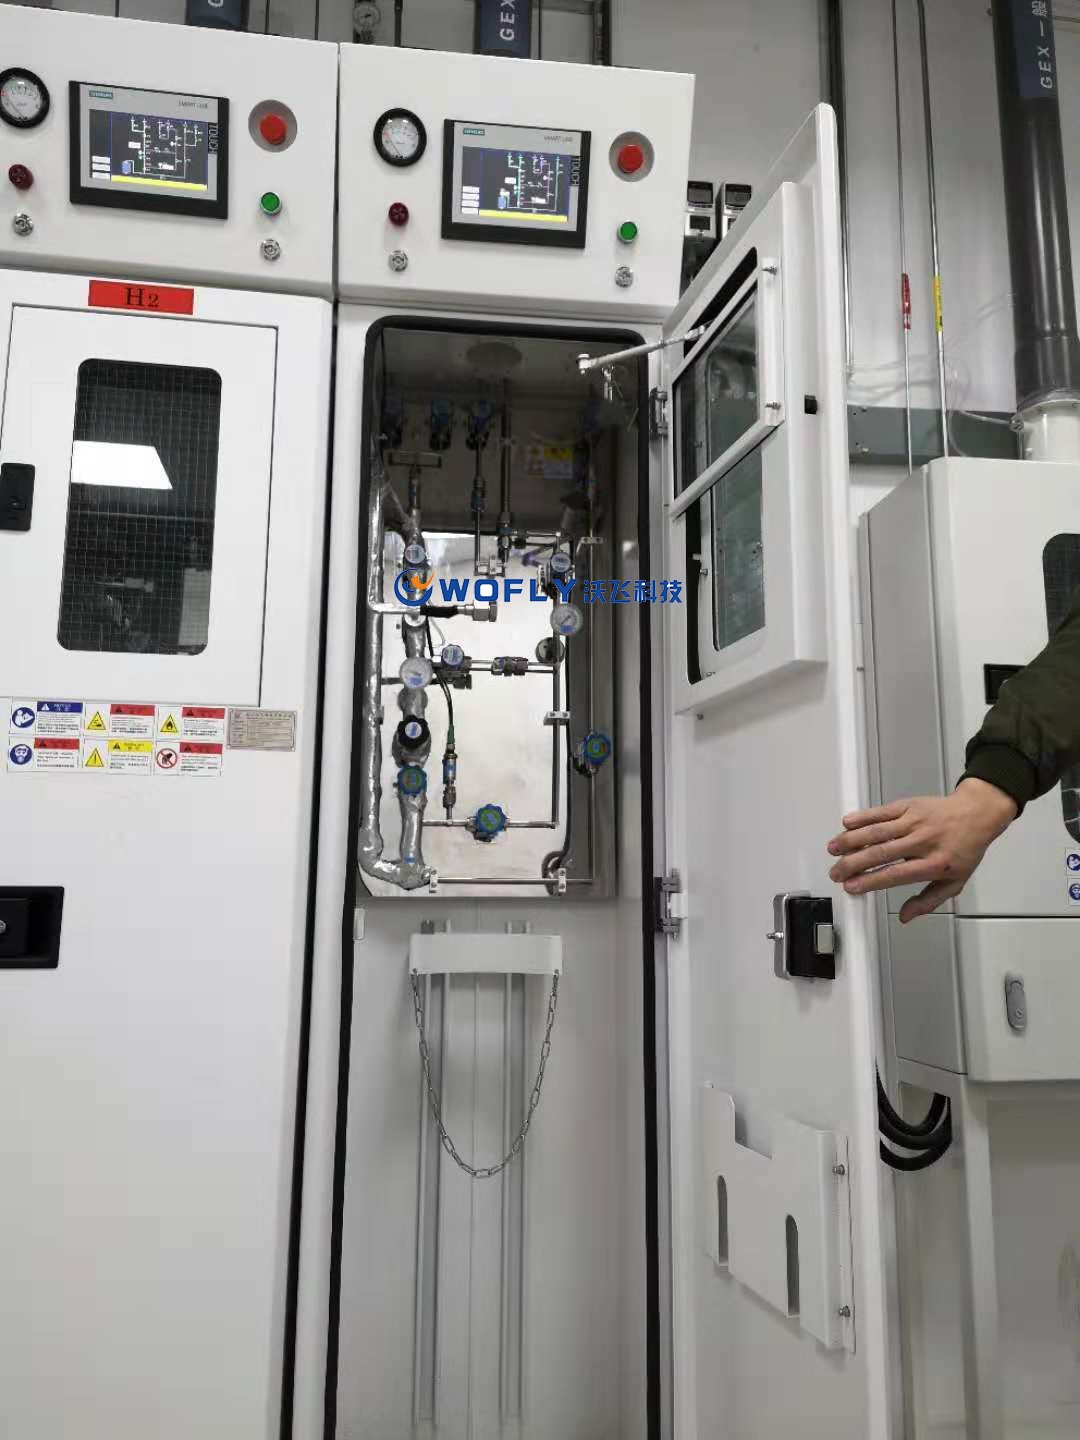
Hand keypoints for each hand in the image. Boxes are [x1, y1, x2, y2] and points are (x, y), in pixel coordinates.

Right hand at [826, 779, 1016, 922]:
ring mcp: (914, 822)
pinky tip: (846, 824)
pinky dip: (862, 817)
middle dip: (852, 864)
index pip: (895, 874)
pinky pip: (881, 812)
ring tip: (833, 849)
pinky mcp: (908, 806)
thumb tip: (906, 917)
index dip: (870, 881)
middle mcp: (923, 842)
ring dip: (851, 840)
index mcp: (935, 864)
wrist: (977, 814)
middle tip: (836, 873)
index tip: (851, 886)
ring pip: (877, 831)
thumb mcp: (954, 882)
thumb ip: (928, 901)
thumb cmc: (965, 849)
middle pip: (880, 853)